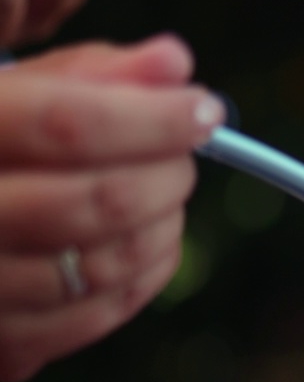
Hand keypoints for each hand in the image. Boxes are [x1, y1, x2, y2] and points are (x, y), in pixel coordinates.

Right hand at [0, 34, 223, 381]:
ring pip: (105, 266)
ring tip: (166, 196)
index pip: (68, 125)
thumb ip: (88, 73)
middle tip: (184, 158)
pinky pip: (93, 318)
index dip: (154, 118)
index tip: (205, 111)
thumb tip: (174, 64)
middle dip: (167, 176)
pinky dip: (142, 278)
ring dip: (163, 228)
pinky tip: (148, 243)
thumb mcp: (4, 89)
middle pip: (98, 202)